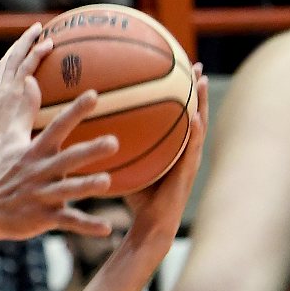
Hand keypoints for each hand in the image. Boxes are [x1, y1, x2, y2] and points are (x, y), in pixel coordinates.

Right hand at [0, 23, 118, 241]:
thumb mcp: (6, 143)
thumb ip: (25, 116)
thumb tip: (29, 81)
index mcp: (34, 152)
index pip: (57, 127)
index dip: (75, 111)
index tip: (94, 95)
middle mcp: (39, 171)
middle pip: (68, 158)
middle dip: (89, 150)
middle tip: (113, 141)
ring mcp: (41, 195)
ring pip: (67, 190)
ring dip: (87, 186)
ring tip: (107, 182)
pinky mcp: (42, 218)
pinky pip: (68, 222)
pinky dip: (87, 226)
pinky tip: (107, 229)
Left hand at [124, 68, 209, 243]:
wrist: (149, 226)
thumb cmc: (136, 196)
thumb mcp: (124, 163)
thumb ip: (114, 144)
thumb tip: (87, 126)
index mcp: (173, 146)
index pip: (178, 113)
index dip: (180, 91)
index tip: (179, 66)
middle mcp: (185, 150)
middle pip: (194, 113)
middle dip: (196, 90)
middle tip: (196, 64)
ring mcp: (190, 162)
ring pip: (200, 127)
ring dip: (202, 104)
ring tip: (201, 82)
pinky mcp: (187, 175)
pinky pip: (193, 151)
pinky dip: (196, 133)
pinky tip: (196, 118)